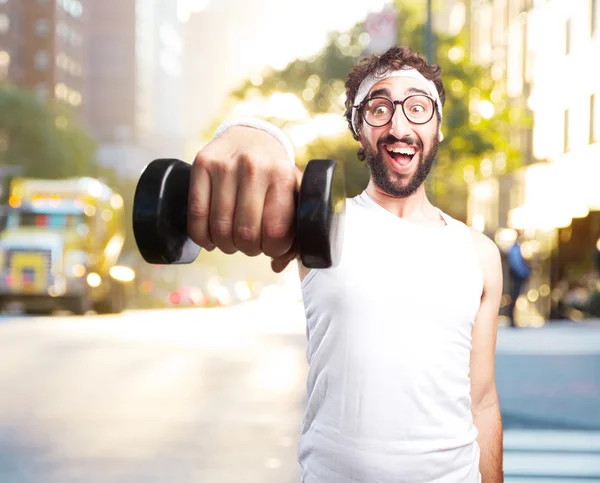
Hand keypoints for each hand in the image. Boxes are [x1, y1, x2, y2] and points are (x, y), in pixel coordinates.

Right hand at [187, 126, 300, 272]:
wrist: (251, 136)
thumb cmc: (274, 175)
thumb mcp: (293, 195)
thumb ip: (295, 231)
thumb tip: (277, 264)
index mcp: (283, 175)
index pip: (275, 231)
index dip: (272, 249)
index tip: (271, 247)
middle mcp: (254, 167)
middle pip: (245, 234)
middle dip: (249, 249)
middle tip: (250, 245)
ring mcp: (225, 165)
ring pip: (220, 228)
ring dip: (226, 245)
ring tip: (232, 241)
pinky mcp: (201, 164)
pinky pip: (196, 214)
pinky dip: (202, 236)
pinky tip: (211, 239)